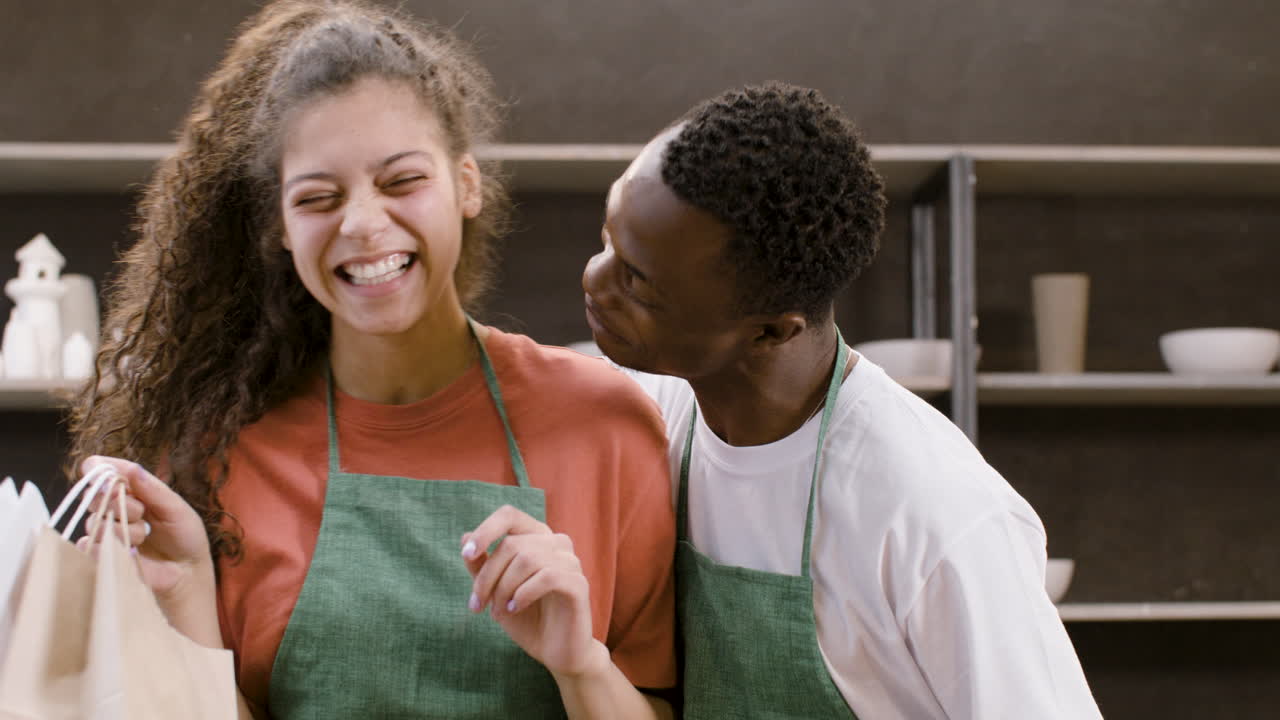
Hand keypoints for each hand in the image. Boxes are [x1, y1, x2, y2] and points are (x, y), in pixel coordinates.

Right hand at [79, 455, 222, 647]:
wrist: (186, 572)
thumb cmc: (185, 536)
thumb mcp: (176, 509)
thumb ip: (153, 490)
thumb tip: (131, 468)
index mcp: (133, 491)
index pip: (106, 472)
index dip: (101, 469)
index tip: (103, 471)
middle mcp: (115, 508)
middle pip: (97, 495)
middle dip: (119, 501)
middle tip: (141, 511)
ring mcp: (106, 531)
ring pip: (95, 521)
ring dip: (123, 529)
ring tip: (144, 536)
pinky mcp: (101, 554)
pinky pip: (90, 545)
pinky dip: (110, 546)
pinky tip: (132, 551)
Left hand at [461, 505, 603, 678]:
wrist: (556, 654)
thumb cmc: (528, 619)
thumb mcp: (495, 592)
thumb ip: (482, 566)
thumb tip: (465, 537)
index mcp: (537, 538)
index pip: (510, 515)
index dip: (486, 530)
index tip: (467, 555)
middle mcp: (557, 543)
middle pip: (512, 544)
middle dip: (487, 576)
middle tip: (477, 604)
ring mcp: (571, 562)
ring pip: (528, 558)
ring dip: (504, 588)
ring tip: (499, 611)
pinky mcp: (579, 584)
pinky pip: (548, 577)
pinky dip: (524, 593)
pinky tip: (516, 608)